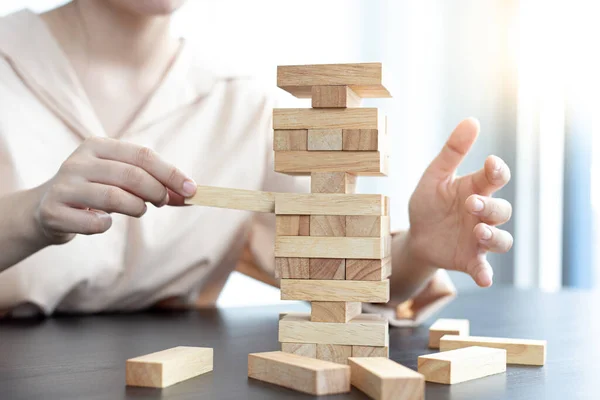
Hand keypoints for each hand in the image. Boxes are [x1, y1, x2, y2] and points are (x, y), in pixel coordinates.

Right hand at [33, 137, 196, 243]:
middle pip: (132, 176)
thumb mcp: (120, 180)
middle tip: (163, 202)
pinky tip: (103, 221)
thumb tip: (190, 193)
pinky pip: (95, 223)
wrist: (45, 211)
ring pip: (115, 197)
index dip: (171, 173)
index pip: (143, 156)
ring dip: (137, 208)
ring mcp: (64, 186)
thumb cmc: (95, 193)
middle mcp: (78, 162)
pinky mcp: (54, 211)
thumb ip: (152, 183)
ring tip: (138, 210)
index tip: (192, 189)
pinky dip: (107, 225)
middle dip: (157, 192)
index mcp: (97, 146)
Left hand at [408, 118, 512, 286]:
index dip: (497, 171)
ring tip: (478, 232)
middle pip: (502, 210)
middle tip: (471, 203)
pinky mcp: (470, 260)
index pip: (496, 178)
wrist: (415, 235)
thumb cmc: (429, 202)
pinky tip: (483, 278)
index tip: (490, 164)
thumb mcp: (435, 176)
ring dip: (494, 237)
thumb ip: (452, 152)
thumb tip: (472, 120)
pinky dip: (485, 274)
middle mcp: (483, 215)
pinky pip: (484, 268)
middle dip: (490, 207)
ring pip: (502, 239)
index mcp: (476, 189)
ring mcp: (479, 239)